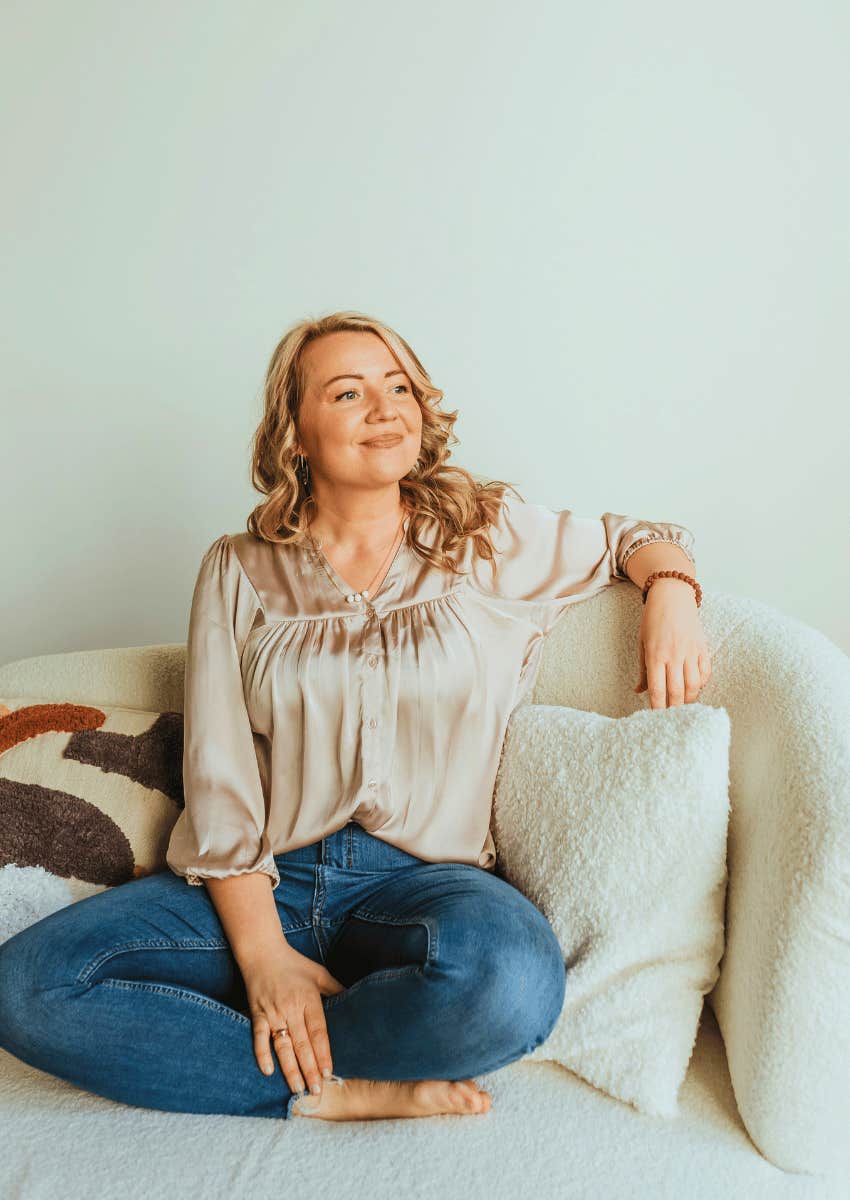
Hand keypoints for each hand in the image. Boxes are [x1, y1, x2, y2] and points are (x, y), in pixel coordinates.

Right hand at [242, 943, 345, 1098]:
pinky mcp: (257, 1014)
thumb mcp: (320, 973)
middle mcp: (291, 1008)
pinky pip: (258, 1038)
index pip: (318, 1032)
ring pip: (282, 1046)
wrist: (262, 952)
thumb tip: (355, 1001)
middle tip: (316, 1090)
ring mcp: (273, 1012)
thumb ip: (336, 989)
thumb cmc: (294, 964)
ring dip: (290, 1069)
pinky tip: (268, 1072)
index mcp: (308, 998)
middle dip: (310, 1069)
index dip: (323, 1053)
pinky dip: (261, 1055)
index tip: (329, 1071)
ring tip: (298, 1088)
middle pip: (302, 1044)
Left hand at [633, 578, 711, 708]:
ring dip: (689, 700)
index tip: (656, 718)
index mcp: (655, 655)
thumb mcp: (642, 643)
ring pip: (693, 685)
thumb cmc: (653, 620)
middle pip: (676, 691)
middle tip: (671, 720)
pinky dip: (701, 684)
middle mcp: (674, 655)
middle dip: (674, 709)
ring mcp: (691, 651)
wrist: (672, 596)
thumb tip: (639, 691)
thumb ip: (643, 669)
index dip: (657, 707)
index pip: (657, 689)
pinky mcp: (703, 647)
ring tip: (683, 707)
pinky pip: (705, 672)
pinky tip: (694, 688)